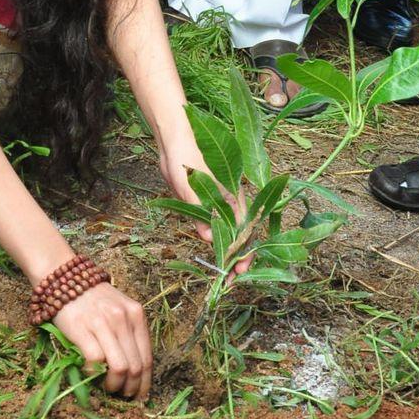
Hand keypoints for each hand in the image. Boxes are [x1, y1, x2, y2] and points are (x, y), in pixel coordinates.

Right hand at [54, 282, 151, 400]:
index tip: (140, 396)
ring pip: (120, 367)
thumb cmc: (93, 298)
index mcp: (136, 314)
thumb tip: (133, 372)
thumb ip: (128, 333)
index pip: (147, 357)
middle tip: (123, 396)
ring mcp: (103, 322)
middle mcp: (123, 318)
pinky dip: (94, 374)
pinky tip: (91, 376)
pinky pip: (96, 360)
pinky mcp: (82, 328)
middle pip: (136, 366)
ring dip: (114, 385)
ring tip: (108, 389)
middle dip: (131, 388)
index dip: (145, 382)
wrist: (64, 277)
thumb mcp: (119, 309)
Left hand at [159, 138, 247, 267]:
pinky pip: (214, 224)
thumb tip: (209, 239)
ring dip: (228, 251)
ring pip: (228, 231)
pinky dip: (216, 240)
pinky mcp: (205, 202)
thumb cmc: (186, 156)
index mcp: (234, 197)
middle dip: (239, 257)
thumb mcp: (190, 186)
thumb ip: (200, 212)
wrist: (172, 140)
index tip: (239, 269)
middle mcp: (230, 201)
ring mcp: (218, 203)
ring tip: (224, 272)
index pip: (245, 231)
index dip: (244, 252)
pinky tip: (213, 252)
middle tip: (230, 279)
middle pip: (241, 234)